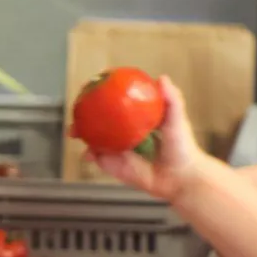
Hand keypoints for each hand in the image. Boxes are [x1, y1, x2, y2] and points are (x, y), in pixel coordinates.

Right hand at [89, 76, 206, 204]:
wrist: (180, 177)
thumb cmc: (182, 147)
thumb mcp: (177, 119)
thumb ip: (172, 99)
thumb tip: (162, 79)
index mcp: (135, 117)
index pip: (114, 100)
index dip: (101, 92)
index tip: (92, 84)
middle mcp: (123, 131)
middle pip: (98, 117)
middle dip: (83, 111)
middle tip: (77, 106)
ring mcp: (116, 147)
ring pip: (92, 136)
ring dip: (80, 131)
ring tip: (74, 130)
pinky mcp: (113, 165)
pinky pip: (97, 157)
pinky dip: (89, 154)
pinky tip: (88, 152)